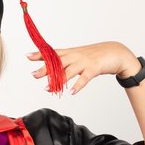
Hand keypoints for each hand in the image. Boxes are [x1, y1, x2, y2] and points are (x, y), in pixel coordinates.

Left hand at [27, 41, 141, 94]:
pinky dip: (78, 85)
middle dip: (45, 69)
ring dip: (58, 80)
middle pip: (58, 62)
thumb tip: (54, 71)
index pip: (53, 53)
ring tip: (48, 88)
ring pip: (69, 71)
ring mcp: (85, 62)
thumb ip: (67, 63)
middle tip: (33, 74)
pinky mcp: (94, 68)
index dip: (40, 54)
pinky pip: (85, 78)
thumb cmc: (97, 56)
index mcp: (71, 52)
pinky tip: (71, 92)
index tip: (28, 56)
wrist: (116, 52)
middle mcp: (76, 56)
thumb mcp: (79, 57)